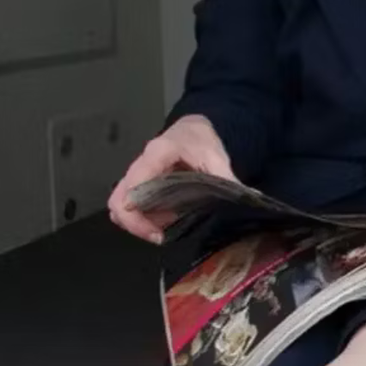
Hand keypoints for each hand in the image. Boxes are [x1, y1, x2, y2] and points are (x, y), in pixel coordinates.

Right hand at [106, 114, 236, 243]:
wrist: (194, 129)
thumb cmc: (203, 141)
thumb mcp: (217, 157)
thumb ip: (226, 179)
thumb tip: (246, 201)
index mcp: (158, 154)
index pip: (134, 185)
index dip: (136, 213)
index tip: (156, 231)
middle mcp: (140, 164)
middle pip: (119, 199)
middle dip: (135, 223)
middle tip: (159, 236)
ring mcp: (136, 174)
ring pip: (120, 203)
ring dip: (137, 221)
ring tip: (163, 230)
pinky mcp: (138, 183)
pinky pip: (128, 204)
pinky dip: (140, 217)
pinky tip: (163, 221)